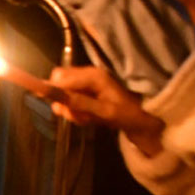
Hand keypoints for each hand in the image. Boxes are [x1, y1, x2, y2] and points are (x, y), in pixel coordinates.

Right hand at [46, 66, 163, 154]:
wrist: (141, 119)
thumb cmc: (127, 114)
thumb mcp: (104, 112)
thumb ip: (81, 105)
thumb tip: (57, 101)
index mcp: (92, 75)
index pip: (60, 77)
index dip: (52, 91)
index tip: (58, 109)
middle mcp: (87, 74)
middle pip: (58, 82)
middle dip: (62, 102)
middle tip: (75, 116)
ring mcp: (86, 82)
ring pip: (62, 92)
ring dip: (70, 108)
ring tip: (86, 119)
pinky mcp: (86, 90)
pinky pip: (70, 98)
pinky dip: (74, 110)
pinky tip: (87, 117)